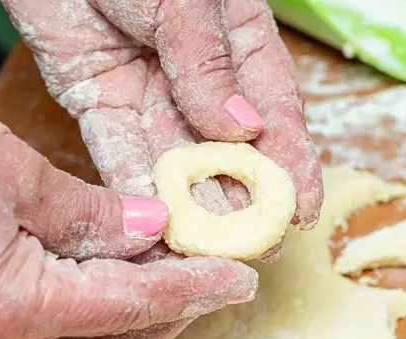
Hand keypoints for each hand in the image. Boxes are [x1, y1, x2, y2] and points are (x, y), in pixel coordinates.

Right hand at [0, 103, 257, 338]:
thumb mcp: (4, 172)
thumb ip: (85, 212)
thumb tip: (150, 229)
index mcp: (9, 305)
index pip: (134, 307)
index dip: (195, 291)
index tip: (239, 278)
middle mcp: (1, 334)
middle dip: (179, 313)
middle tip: (220, 275)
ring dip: (148, 309)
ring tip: (187, 268)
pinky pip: (67, 320)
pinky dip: (110, 298)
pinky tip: (131, 264)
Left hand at [1, 0, 323, 260]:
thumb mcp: (185, 0)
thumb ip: (209, 64)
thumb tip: (243, 132)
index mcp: (241, 44)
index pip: (276, 112)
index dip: (292, 164)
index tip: (303, 210)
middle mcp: (201, 78)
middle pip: (228, 149)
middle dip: (244, 199)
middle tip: (258, 245)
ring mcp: (151, 93)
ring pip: (177, 159)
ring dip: (193, 204)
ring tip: (210, 247)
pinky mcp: (102, 101)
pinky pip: (120, 151)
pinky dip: (136, 187)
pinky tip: (156, 223)